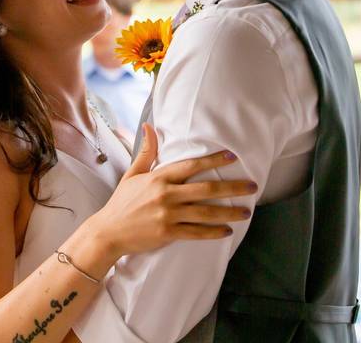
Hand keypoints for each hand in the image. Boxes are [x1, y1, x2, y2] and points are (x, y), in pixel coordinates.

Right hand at [90, 124, 256, 260]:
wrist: (108, 232)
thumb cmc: (122, 202)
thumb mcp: (133, 174)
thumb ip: (146, 151)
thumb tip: (149, 126)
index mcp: (159, 178)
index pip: (191, 165)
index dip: (213, 160)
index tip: (232, 158)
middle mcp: (166, 194)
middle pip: (206, 189)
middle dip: (232, 187)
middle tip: (252, 186)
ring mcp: (167, 215)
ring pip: (205, 212)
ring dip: (229, 211)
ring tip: (246, 211)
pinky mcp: (167, 233)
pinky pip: (196, 233)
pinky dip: (213, 232)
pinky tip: (227, 230)